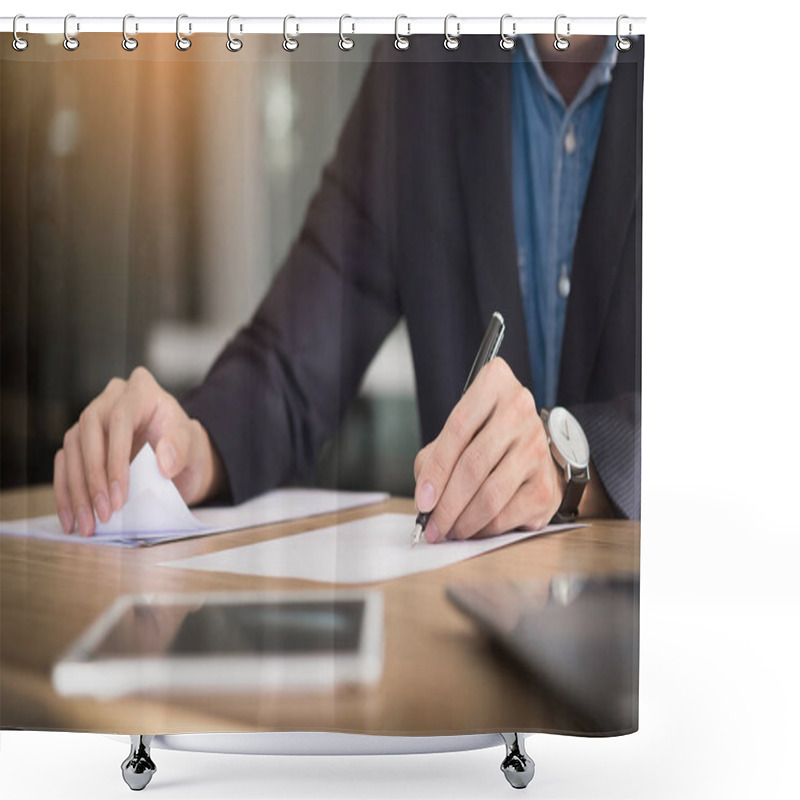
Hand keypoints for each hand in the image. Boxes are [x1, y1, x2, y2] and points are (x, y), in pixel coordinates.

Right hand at [53, 366, 224, 535]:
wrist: (181, 457)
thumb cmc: (186, 446)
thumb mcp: (193, 445)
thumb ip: (182, 448)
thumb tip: (164, 462)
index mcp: (141, 391)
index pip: (121, 419)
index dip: (116, 458)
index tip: (119, 494)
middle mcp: (111, 400)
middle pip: (89, 434)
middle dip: (94, 478)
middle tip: (104, 513)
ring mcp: (92, 421)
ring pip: (70, 450)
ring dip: (76, 491)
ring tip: (87, 524)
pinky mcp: (80, 442)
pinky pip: (63, 465)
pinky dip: (66, 493)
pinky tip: (72, 518)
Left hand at [413, 358, 562, 542]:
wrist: (531, 447)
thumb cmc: (485, 437)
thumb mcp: (458, 432)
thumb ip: (435, 457)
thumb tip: (426, 499)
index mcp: (494, 385)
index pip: (458, 428)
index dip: (436, 469)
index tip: (422, 500)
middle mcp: (520, 411)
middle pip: (474, 465)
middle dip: (447, 504)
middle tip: (431, 525)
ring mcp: (537, 447)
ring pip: (491, 494)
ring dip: (462, 521)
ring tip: (447, 530)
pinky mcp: (546, 483)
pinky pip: (507, 514)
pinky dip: (482, 529)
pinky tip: (471, 529)